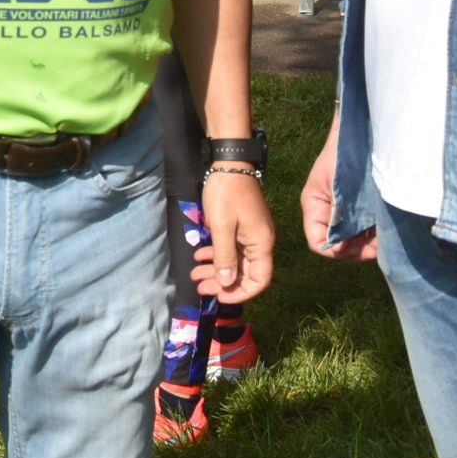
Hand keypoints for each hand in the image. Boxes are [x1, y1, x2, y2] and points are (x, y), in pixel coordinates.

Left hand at [196, 169, 275, 301]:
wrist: (229, 162)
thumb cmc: (226, 193)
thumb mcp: (221, 227)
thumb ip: (224, 257)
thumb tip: (227, 284)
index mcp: (261, 244)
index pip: (259, 280)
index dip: (240, 293)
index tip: (219, 295)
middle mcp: (260, 242)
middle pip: (245, 273)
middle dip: (222, 282)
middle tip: (199, 285)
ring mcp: (250, 234)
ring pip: (235, 261)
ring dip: (216, 269)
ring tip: (194, 273)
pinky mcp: (241, 226)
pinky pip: (231, 248)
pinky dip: (216, 254)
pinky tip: (199, 255)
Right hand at [301, 118, 374, 260]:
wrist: (360, 131)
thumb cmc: (344, 154)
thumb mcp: (338, 187)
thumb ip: (337, 217)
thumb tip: (338, 246)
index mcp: (314, 206)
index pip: (317, 242)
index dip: (336, 251)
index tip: (358, 247)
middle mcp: (326, 212)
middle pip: (336, 244)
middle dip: (355, 249)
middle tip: (376, 246)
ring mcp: (342, 210)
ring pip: (351, 239)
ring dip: (367, 244)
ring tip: (383, 239)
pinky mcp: (358, 208)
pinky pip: (362, 229)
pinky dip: (373, 235)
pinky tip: (385, 231)